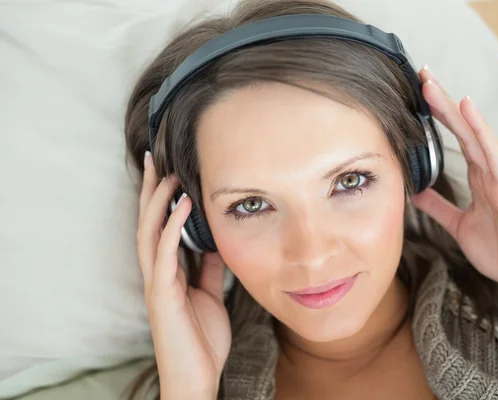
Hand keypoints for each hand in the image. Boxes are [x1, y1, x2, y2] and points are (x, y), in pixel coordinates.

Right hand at [137, 152, 230, 398]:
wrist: (198, 377)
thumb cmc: (201, 339)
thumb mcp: (210, 295)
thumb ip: (209, 270)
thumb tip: (216, 244)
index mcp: (167, 272)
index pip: (159, 227)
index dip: (159, 198)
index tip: (167, 169)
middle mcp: (157, 273)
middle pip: (147, 222)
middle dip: (150, 190)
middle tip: (154, 157)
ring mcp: (157, 283)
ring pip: (149, 233)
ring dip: (156, 201)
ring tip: (167, 172)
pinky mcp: (162, 295)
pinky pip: (164, 254)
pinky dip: (171, 227)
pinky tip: (181, 205)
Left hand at [412, 66, 497, 301]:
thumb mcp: (458, 225)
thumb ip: (439, 207)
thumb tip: (416, 193)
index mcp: (479, 178)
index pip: (455, 138)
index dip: (437, 116)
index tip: (417, 94)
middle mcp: (489, 170)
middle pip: (462, 128)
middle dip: (441, 102)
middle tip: (421, 74)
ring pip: (475, 133)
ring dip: (453, 108)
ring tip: (432, 85)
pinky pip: (494, 153)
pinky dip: (481, 129)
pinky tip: (468, 108)